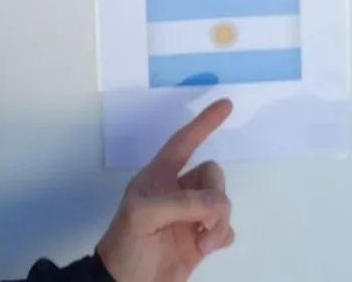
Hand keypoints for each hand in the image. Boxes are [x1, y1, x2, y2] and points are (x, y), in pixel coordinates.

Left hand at [95, 98, 233, 281]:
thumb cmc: (126, 244)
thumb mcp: (143, 216)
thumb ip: (180, 203)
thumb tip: (216, 204)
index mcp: (157, 177)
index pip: (183, 142)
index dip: (203, 123)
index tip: (225, 104)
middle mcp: (176, 192)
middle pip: (212, 175)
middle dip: (215, 196)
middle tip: (204, 222)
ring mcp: (190, 216)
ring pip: (222, 202)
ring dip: (219, 221)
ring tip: (203, 242)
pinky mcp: (201, 240)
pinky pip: (226, 228)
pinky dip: (222, 235)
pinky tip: (206, 247)